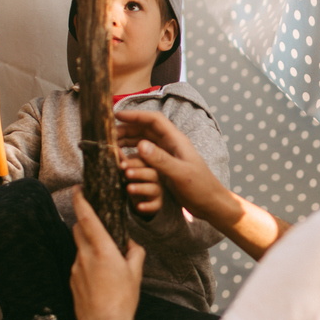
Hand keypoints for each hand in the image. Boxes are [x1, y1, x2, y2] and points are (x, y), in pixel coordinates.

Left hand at [70, 187, 145, 319]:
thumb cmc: (122, 299)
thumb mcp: (135, 273)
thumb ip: (134, 253)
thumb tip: (130, 244)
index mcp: (102, 249)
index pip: (86, 217)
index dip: (81, 200)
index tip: (78, 189)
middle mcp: (85, 255)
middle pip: (78, 229)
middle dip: (84, 222)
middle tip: (97, 223)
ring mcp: (75, 268)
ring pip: (79, 248)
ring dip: (89, 246)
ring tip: (105, 259)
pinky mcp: (72, 281)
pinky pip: (79, 264)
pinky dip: (87, 263)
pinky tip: (100, 277)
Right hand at [115, 110, 229, 221]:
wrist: (211, 204)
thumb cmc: (201, 188)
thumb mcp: (180, 173)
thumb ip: (161, 160)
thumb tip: (140, 145)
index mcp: (176, 140)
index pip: (154, 120)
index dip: (135, 115)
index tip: (116, 115)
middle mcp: (171, 144)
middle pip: (145, 129)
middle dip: (127, 129)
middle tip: (109, 136)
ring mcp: (167, 155)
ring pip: (144, 142)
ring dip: (128, 141)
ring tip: (112, 146)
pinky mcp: (164, 167)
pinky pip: (145, 156)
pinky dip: (133, 155)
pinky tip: (123, 160)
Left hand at [122, 153, 163, 215]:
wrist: (141, 199)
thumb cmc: (133, 180)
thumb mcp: (128, 171)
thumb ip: (123, 161)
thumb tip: (114, 148)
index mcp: (148, 166)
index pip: (144, 162)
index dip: (133, 163)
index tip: (121, 165)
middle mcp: (155, 178)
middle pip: (151, 173)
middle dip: (139, 173)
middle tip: (127, 173)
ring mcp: (156, 191)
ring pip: (153, 189)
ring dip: (141, 188)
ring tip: (129, 188)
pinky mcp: (156, 204)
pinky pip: (154, 205)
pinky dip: (147, 206)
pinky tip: (139, 206)